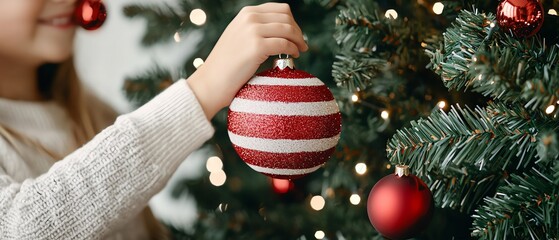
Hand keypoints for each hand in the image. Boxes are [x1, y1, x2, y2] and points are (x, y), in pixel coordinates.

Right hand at [187, 2, 307, 118]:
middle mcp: (250, 18)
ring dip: (298, 41)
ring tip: (299, 51)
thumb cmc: (226, 65)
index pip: (280, 9)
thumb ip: (256, 29)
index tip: (296, 35)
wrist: (211, 81)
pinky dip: (293, 50)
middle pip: (287, 17)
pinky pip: (284, 44)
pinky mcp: (257, 47)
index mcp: (246, 13)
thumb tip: (281, 30)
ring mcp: (253, 31)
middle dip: (298, 31)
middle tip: (301, 45)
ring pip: (288, 30)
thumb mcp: (239, 37)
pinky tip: (293, 56)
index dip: (293, 22)